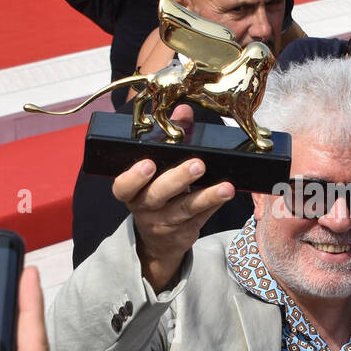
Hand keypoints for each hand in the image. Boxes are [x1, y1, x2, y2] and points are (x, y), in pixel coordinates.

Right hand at [113, 105, 234, 292]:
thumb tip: (183, 110)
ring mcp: (165, 222)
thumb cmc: (155, 191)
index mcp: (131, 191)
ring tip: (225, 187)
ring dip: (206, 196)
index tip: (148, 164)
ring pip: (185, 209)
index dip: (133, 178)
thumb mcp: (155, 168)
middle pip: (158, 195)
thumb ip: (168, 136)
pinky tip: (227, 193)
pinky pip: (202, 217)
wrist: (158, 240)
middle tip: (197, 165)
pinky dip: (215, 204)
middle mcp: (145, 208)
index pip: (124, 187)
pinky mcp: (185, 232)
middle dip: (177, 179)